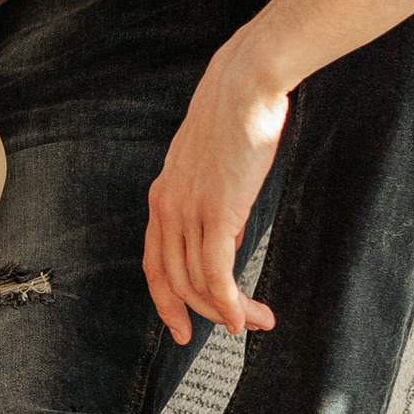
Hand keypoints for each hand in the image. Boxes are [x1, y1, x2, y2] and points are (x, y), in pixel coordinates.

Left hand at [143, 39, 291, 343]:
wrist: (246, 84)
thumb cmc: (239, 117)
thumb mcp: (215, 166)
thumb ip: (213, 203)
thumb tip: (227, 241)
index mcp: (163, 196)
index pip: (154, 263)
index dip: (166, 300)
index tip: (182, 328)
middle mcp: (168, 207)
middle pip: (175, 281)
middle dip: (204, 314)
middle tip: (238, 329)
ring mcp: (189, 211)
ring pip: (198, 283)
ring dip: (229, 312)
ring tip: (258, 321)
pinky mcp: (216, 212)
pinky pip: (216, 275)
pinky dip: (230, 304)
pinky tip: (247, 318)